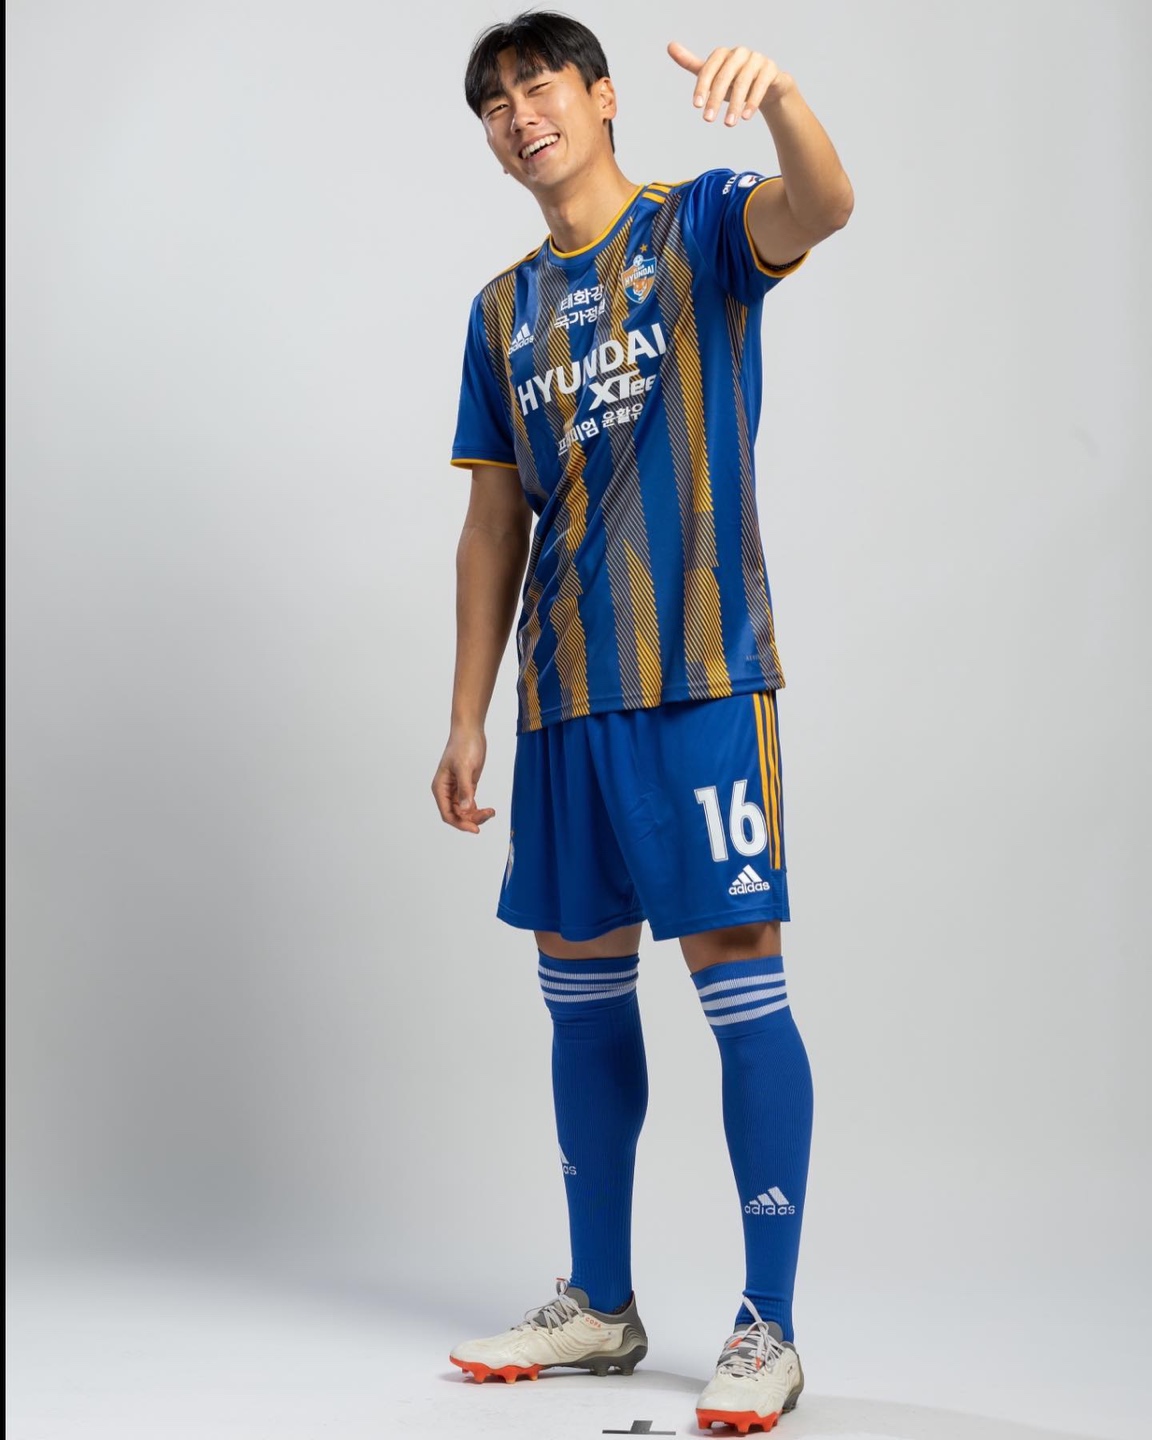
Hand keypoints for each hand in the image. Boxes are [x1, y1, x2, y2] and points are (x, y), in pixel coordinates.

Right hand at [432, 728, 495, 834]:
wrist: (470, 731)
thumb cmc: (463, 745)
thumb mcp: (465, 767)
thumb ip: (465, 789)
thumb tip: (465, 808)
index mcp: (440, 788)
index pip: (447, 814)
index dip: (460, 823)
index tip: (475, 828)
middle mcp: (446, 791)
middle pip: (457, 815)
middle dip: (471, 819)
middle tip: (488, 815)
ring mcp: (457, 789)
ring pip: (464, 811)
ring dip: (477, 815)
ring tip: (491, 812)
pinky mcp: (467, 786)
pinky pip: (470, 804)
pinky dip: (479, 809)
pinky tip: (489, 810)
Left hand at [667, 41, 788, 124]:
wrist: (766, 86)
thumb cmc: (734, 81)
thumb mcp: (712, 75)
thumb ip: (692, 64)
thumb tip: (670, 46)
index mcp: (723, 54)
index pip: (708, 69)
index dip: (701, 87)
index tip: (696, 106)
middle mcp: (740, 53)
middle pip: (724, 76)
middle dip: (715, 99)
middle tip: (708, 120)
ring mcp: (756, 59)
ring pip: (743, 82)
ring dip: (734, 105)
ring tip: (728, 124)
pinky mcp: (770, 69)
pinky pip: (761, 85)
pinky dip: (752, 101)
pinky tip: (746, 117)